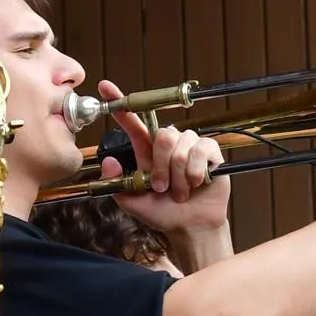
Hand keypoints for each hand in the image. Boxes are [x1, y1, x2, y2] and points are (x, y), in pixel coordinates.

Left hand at [97, 79, 230, 233]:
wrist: (190, 227)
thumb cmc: (162, 213)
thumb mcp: (132, 201)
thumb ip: (116, 183)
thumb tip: (109, 162)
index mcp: (147, 152)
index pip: (133, 123)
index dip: (120, 105)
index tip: (105, 87)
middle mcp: (169, 144)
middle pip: (163, 135)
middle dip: (162, 166)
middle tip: (162, 187)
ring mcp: (190, 146)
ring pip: (181, 146)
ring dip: (179, 175)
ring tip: (181, 191)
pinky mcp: (210, 152)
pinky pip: (201, 150)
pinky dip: (196, 171)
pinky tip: (197, 183)